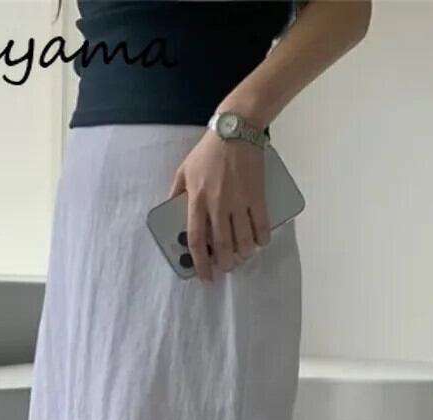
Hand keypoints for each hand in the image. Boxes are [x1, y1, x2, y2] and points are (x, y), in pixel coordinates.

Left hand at [167, 130, 270, 282]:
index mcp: (197, 200)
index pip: (196, 240)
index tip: (204, 276)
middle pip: (222, 245)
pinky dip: (262, 238)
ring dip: (244, 253)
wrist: (236, 131)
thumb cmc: (208, 151)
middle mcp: (217, 204)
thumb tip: (170, 211)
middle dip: (226, 263)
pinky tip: (261, 241)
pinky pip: (261, 224)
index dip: (200, 263)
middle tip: (228, 268)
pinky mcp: (256, 195)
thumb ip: (176, 193)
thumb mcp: (184, 170)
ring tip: (244, 255)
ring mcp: (238, 201)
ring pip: (243, 239)